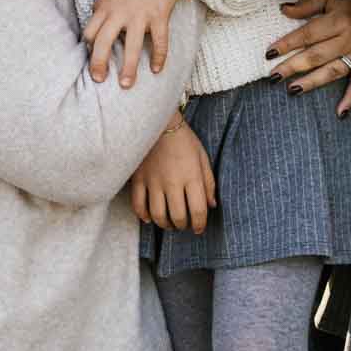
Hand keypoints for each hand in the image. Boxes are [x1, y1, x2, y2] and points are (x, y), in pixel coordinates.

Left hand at [84, 0, 181, 86]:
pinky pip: (159, 41)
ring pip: (131, 46)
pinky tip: (157, 70)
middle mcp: (119, 12)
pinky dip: (159, 57)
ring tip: (127, 85)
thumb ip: (103, 9)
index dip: (88, 48)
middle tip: (98, 79)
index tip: (90, 60)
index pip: (89, 32)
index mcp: (104, 6)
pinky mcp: (159, 15)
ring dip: (129, 68)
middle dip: (99, 63)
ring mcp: (140, 15)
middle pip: (104, 42)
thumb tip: (97, 27)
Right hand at [130, 116, 215, 233]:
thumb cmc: (184, 140)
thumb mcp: (202, 158)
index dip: (200, 224)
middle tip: (184, 225)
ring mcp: (154, 182)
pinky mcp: (139, 179)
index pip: (198, 210)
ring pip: (158, 215)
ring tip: (169, 223)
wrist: (158, 122)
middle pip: (178, 217)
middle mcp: (173, 182)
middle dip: (183, 226)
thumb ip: (209, 183)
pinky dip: (144, 215)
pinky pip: (138, 205)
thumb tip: (212, 205)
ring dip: (165, 224)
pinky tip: (150, 217)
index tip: (199, 228)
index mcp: (192, 177)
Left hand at [268, 0, 350, 116]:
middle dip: (292, 66)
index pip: (307, 35)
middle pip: (316, 55)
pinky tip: (339, 113)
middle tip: (273, 77)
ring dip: (312, 82)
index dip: (287, 44)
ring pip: (333, 71)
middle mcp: (349, 39)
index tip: (269, 53)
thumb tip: (284, 10)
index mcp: (339, 20)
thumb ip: (308, 3)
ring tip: (292, 90)